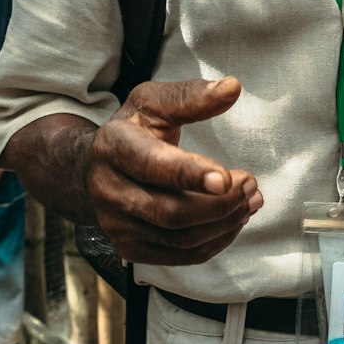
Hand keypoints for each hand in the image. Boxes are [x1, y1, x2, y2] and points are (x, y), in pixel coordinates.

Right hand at [87, 76, 262, 264]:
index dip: (189, 174)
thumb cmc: (133, 131)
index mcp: (113, 147)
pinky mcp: (131, 249)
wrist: (92, 169)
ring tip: (250, 200)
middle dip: (219, 203)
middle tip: (250, 184)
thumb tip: (232, 87)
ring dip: (224, 223)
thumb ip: (191, 96)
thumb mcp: (153, 103)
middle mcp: (109, 191)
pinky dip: (215, 241)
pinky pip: (181, 256)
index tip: (226, 177)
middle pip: (170, 211)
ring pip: (179, 238)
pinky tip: (234, 220)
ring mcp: (117, 226)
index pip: (152, 165)